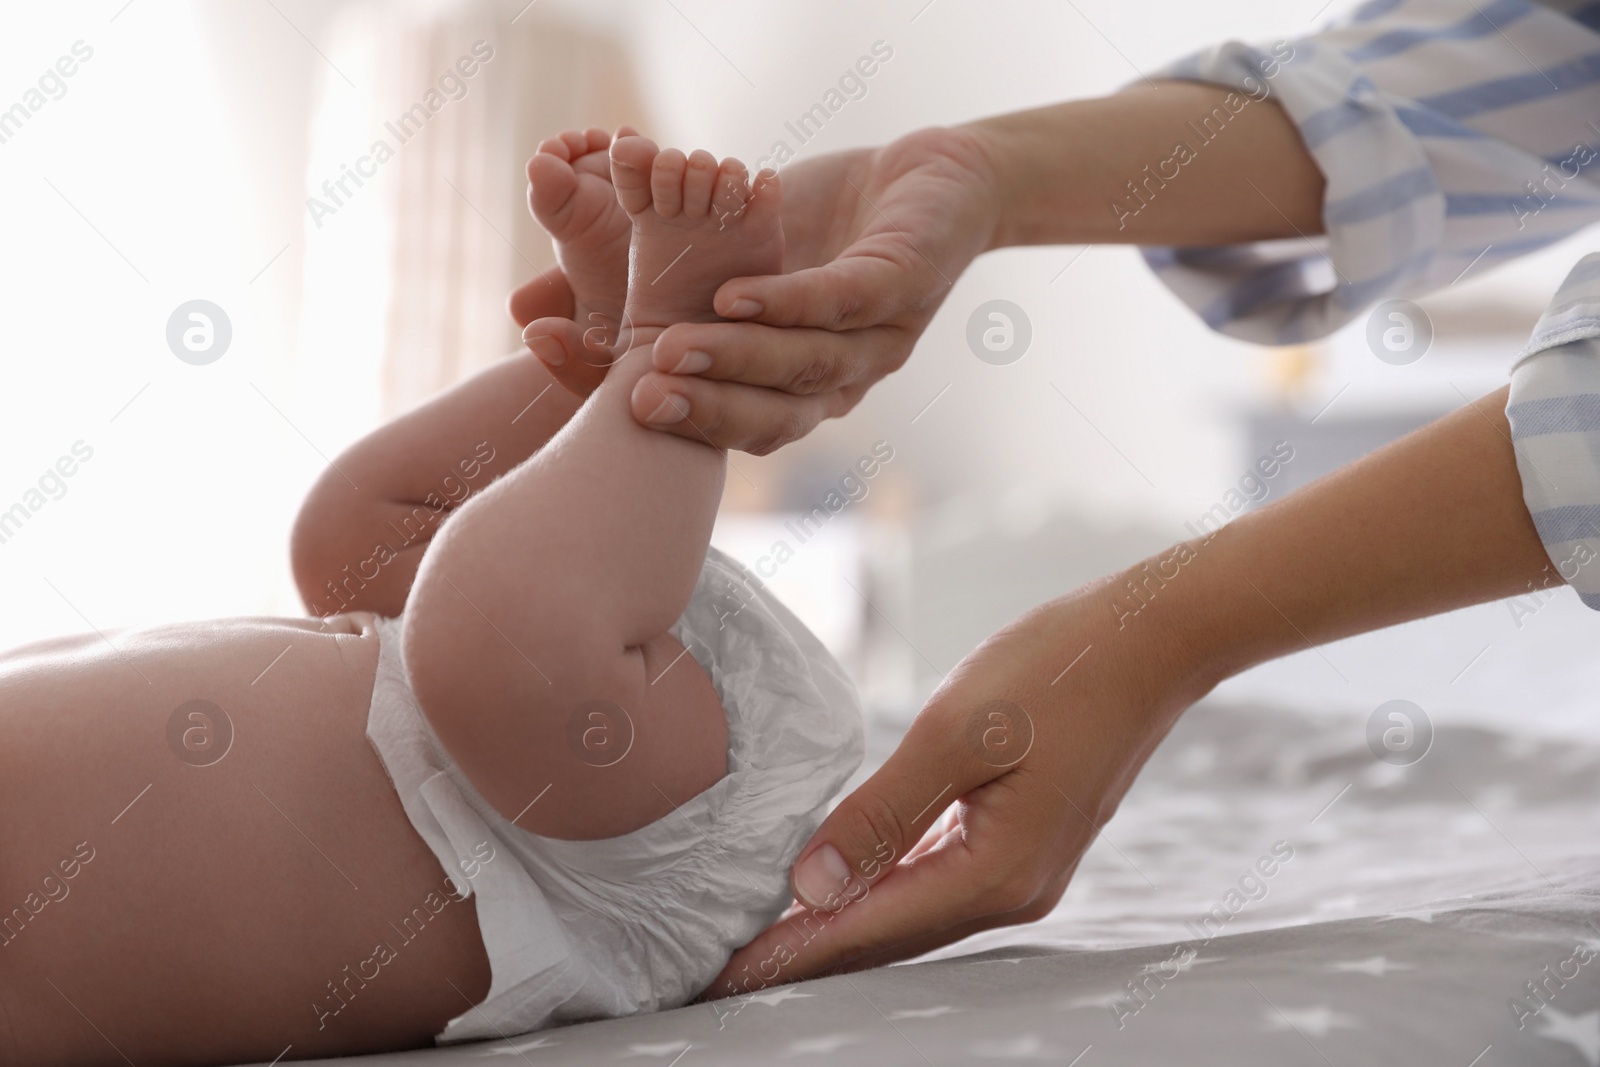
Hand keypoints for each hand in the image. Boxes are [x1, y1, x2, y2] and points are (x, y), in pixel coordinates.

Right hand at [509, 125, 1002, 452]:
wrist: (934, 183)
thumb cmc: (815, 229)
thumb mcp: (714, 260)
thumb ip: (634, 288)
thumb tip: (524, 316)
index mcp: (787, 390)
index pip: (708, 415)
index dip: (636, 402)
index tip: (556, 366)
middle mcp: (833, 382)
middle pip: (765, 417)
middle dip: (698, 412)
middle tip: (633, 406)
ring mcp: (873, 339)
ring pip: (802, 366)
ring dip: (736, 363)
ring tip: (670, 353)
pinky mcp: (902, 283)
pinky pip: (842, 301)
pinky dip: (788, 302)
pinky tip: (736, 294)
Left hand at [701, 568, 1215, 997]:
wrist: (1149, 641)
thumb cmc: (1057, 671)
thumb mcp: (955, 733)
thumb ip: (881, 813)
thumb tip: (811, 887)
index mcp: (995, 873)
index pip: (869, 930)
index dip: (794, 952)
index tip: (727, 974)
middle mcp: (1012, 891)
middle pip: (890, 937)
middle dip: (810, 953)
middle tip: (730, 968)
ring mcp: (1024, 871)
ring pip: (913, 914)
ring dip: (844, 926)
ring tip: (773, 935)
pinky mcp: (1024, 842)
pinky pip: (937, 883)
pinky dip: (884, 891)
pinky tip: (848, 886)